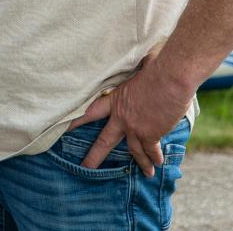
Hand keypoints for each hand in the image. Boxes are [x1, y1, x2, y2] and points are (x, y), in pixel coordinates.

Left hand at [76, 55, 192, 176]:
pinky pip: (151, 151)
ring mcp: (134, 127)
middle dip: (95, 156)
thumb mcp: (136, 68)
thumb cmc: (155, 67)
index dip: (76, 120)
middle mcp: (121, 116)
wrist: (170, 78)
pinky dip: (155, 158)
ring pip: (133, 151)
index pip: (90, 111)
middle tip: (85, 167)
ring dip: (140, 163)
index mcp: (115, 99)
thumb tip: (138, 57)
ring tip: (144, 174)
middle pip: (104, 140)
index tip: (63, 127)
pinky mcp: (150, 134)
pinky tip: (157, 165)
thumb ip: (132, 69)